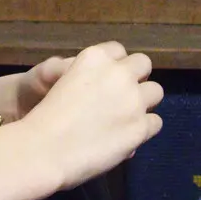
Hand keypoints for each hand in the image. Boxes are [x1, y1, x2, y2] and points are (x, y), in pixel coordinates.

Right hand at [0, 42, 161, 199]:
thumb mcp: (65, 85)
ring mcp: (133, 99)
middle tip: (123, 96)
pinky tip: (129, 136)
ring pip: (156, 91)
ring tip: (129, 116)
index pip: (118, 50)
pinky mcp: (140, 126)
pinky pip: (155, 122)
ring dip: (145, 101)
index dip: (115, 65)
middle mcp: (118, 73)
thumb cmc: (44, 118)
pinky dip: (144, 129)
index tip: (108, 79)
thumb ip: (88, 83)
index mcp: (94, 57)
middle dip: (136, 77)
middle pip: (143, 63)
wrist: (44, 149)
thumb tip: (105, 95)